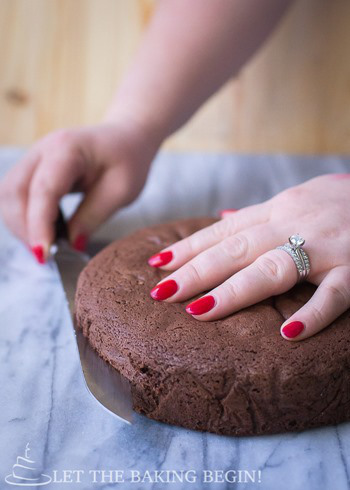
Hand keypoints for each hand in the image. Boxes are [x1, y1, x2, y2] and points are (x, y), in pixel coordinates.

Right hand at [0, 120, 157, 261]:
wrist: (126, 138)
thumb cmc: (128, 160)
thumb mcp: (121, 191)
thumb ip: (93, 217)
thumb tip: (70, 245)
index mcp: (67, 149)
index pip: (43, 190)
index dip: (39, 224)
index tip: (44, 254)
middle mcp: (42, 150)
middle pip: (14, 192)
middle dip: (25, 229)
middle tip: (47, 255)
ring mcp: (34, 158)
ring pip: (8, 195)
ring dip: (21, 225)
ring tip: (46, 246)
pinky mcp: (33, 170)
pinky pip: (16, 196)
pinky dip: (24, 218)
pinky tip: (44, 232)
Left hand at [148, 174, 349, 340]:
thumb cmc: (339, 201)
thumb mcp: (297, 198)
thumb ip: (260, 213)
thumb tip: (224, 218)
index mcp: (277, 211)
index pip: (224, 231)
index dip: (190, 247)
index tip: (159, 263)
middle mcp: (294, 225)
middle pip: (237, 249)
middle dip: (197, 271)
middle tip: (162, 293)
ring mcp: (324, 247)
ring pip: (274, 268)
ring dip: (235, 290)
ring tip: (199, 311)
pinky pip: (334, 293)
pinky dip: (313, 313)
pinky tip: (289, 335)